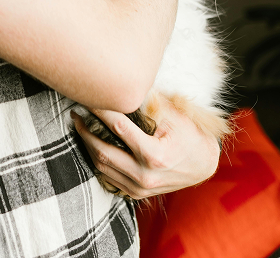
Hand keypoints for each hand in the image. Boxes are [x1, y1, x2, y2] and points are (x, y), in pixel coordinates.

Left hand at [71, 105, 220, 199]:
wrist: (203, 165)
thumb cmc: (190, 135)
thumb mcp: (174, 116)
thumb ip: (149, 103)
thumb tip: (123, 86)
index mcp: (154, 155)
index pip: (118, 128)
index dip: (100, 110)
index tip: (88, 97)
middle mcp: (144, 176)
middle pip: (102, 151)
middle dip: (85, 130)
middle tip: (75, 114)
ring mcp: (139, 188)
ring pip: (101, 166)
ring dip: (87, 145)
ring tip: (79, 126)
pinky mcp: (136, 194)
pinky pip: (107, 178)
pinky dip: (96, 160)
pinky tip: (91, 144)